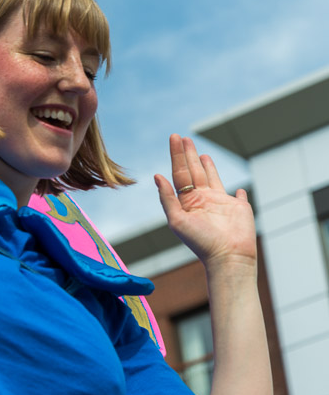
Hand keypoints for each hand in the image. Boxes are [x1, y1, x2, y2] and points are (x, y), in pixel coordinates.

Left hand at [154, 135, 256, 268]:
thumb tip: (157, 176)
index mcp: (187, 202)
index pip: (180, 173)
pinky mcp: (239, 208)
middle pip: (193, 172)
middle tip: (183, 138)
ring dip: (207, 166)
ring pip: (212, 179)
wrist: (228, 257)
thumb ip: (167, 198)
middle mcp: (202, 200)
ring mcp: (221, 203)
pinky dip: (238, 192)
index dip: (177, 155)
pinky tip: (238, 189)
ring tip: (201, 153)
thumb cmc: (201, 242)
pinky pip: (237, 196)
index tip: (174, 137)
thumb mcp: (178, 220)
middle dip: (188, 155)